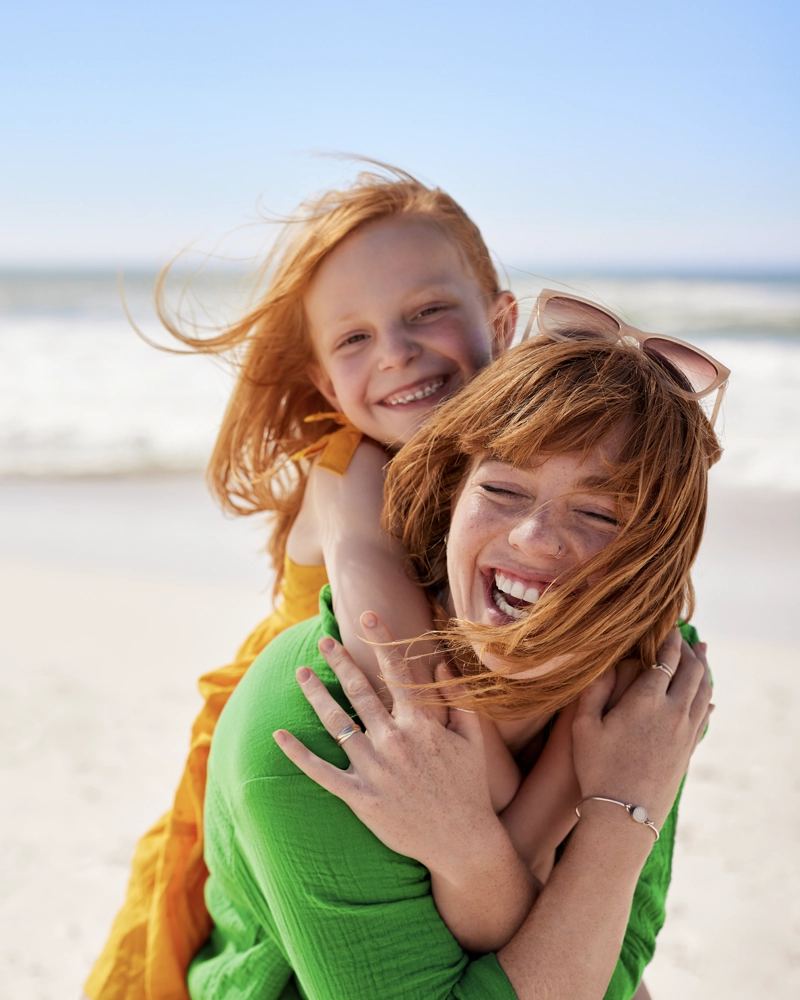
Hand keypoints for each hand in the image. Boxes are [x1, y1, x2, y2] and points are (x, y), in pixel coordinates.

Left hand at [273, 612, 502, 879]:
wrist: (462, 842)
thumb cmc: (469, 789)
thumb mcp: (473, 739)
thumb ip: (458, 699)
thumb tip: (440, 666)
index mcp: (421, 724)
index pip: (397, 672)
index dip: (381, 641)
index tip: (367, 616)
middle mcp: (393, 741)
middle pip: (359, 691)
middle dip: (339, 661)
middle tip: (323, 640)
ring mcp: (374, 769)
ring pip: (336, 723)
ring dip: (316, 695)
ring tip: (300, 673)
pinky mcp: (360, 797)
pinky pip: (321, 772)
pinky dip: (298, 754)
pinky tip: (279, 735)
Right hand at [572, 629, 712, 827]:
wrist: (625, 814)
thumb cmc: (597, 767)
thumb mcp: (583, 726)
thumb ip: (593, 689)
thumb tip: (603, 662)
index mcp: (646, 700)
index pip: (665, 659)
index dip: (668, 639)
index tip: (667, 625)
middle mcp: (672, 711)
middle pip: (691, 671)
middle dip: (689, 650)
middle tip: (684, 636)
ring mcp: (685, 732)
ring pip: (703, 691)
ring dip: (704, 669)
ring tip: (702, 654)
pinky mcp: (689, 749)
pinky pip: (704, 717)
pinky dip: (707, 699)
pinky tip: (708, 697)